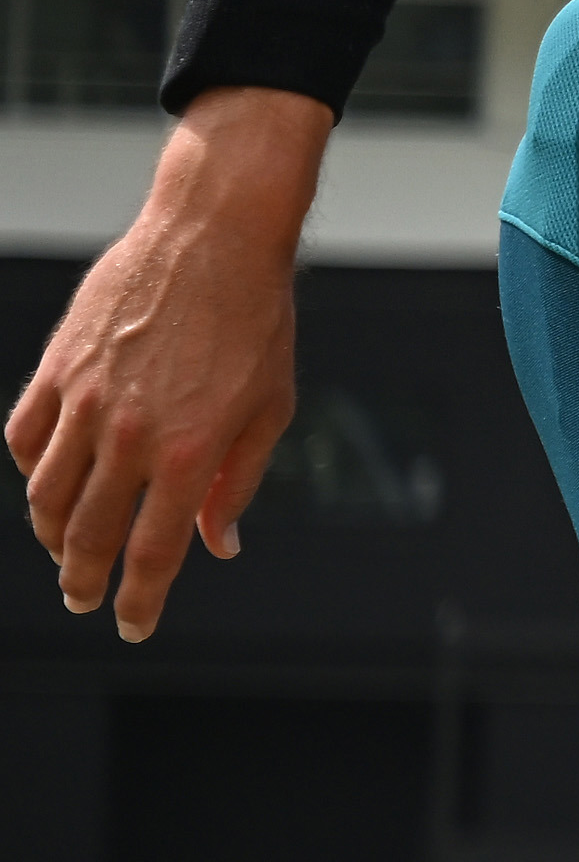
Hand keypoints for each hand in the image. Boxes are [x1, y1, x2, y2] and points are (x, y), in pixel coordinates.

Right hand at [8, 90, 326, 638]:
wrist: (216, 235)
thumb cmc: (256, 318)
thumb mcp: (270, 406)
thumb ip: (239, 483)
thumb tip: (220, 547)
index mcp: (191, 451)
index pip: (153, 554)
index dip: (140, 601)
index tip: (134, 626)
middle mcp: (131, 434)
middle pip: (86, 536)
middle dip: (83, 579)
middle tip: (84, 597)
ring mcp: (87, 401)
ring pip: (44, 496)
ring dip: (50, 535)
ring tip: (63, 551)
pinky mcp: (58, 369)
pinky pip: (24, 438)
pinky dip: (29, 470)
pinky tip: (45, 482)